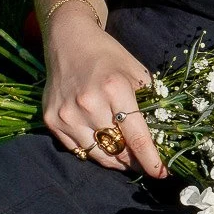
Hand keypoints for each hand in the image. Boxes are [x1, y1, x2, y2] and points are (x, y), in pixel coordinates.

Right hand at [40, 6, 164, 177]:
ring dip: (114, 161)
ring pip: (96, 155)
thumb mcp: (135, 71)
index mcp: (115, 89)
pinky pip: (77, 149)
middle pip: (117, 150)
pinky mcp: (51, 120)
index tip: (161, 173)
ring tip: (125, 160)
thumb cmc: (107, 55)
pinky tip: (102, 147)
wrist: (68, 39)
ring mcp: (67, 114)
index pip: (136, 136)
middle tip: (143, 163)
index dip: (150, 159)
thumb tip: (160, 135)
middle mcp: (89, 104)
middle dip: (133, 161)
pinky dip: (92, 152)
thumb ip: (147, 101)